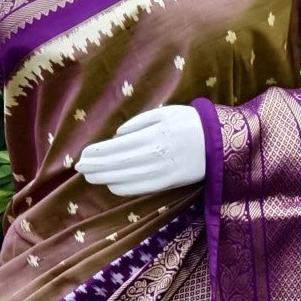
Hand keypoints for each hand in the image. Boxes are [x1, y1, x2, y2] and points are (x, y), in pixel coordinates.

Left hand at [76, 104, 204, 196]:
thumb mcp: (167, 112)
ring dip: (106, 177)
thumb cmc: (192, 123)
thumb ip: (141, 122)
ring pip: (128, 177)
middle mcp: (156, 154)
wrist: (221, 142)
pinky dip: (125, 188)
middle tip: (80, 168)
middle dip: (97, 166)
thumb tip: (119, 135)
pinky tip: (111, 186)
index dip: (99, 152)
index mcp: (154, 134)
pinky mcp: (170, 182)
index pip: (119, 146)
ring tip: (90, 177)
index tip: (84, 154)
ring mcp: (163, 171)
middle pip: (120, 163)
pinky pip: (142, 188)